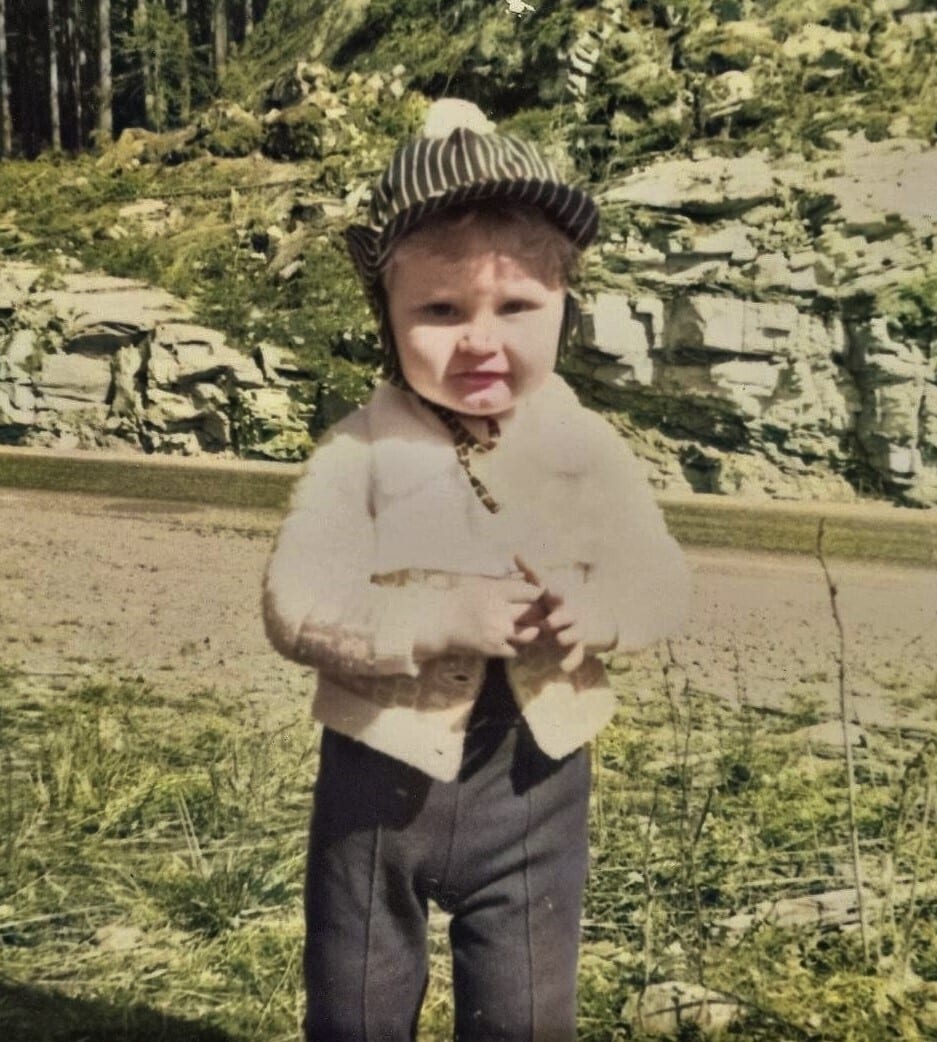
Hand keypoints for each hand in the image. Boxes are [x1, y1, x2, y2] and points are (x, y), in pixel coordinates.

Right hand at [414, 575, 544, 659]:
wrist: (437, 623)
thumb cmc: (457, 600)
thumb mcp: (481, 585)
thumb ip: (505, 584)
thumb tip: (528, 579)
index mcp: (496, 591)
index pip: (531, 592)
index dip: (540, 594)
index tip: (542, 596)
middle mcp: (500, 611)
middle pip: (533, 613)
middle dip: (540, 614)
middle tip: (543, 614)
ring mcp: (497, 632)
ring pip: (529, 634)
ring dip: (532, 632)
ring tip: (530, 629)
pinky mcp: (493, 649)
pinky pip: (516, 651)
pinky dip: (516, 647)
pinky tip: (511, 642)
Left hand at [514, 556, 615, 672]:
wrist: (586, 613)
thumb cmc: (555, 600)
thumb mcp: (545, 586)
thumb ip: (531, 573)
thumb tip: (516, 553)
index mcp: (559, 598)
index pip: (558, 593)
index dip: (554, 592)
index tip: (549, 591)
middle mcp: (569, 613)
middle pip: (567, 614)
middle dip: (560, 617)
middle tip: (549, 622)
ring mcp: (575, 629)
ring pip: (573, 633)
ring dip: (567, 636)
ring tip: (559, 639)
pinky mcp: (577, 645)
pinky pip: (576, 653)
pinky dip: (572, 660)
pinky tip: (564, 668)